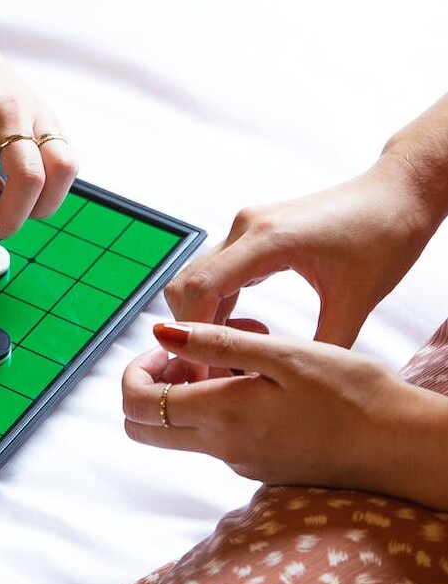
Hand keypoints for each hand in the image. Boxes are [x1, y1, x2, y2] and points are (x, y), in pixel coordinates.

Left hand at [0, 0, 77, 268]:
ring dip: (42, 207)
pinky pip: (64, 158)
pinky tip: (24, 194)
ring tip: (11, 215)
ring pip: (62, 168)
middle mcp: (6, 109)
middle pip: (28, 178)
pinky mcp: (48, 115)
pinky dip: (51, 187)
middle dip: (8, 222)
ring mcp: (34, 110)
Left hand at [122, 321, 447, 509]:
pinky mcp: (258, 466)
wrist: (403, 446)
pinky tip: (267, 376)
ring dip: (193, 389)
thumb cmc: (354, 394)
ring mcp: (239, 462)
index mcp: (221, 417)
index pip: (135, 405)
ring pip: (182, 429)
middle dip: (149, 386)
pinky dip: (224, 402)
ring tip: (247, 351)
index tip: (167, 346)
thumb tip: (159, 333)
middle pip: (142, 428)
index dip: (135, 370)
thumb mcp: (285, 355)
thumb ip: (217, 344)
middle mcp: (221, 449)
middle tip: (188, 354)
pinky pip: (219, 435)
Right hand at [165, 155, 438, 347]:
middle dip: (189, 331)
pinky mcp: (252, 235)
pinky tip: (241, 332)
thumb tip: (299, 390)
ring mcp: (245, 228)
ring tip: (225, 357)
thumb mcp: (358, 300)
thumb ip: (325, 345)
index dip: (191, 335)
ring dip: (202, 320)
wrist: (398, 193)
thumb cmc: (386, 233)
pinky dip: (217, 306)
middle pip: (186, 285)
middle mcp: (246, 228)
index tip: (201, 372)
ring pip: (196, 280)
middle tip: (209, 371)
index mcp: (267, 239)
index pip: (200, 290)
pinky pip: (217, 274)